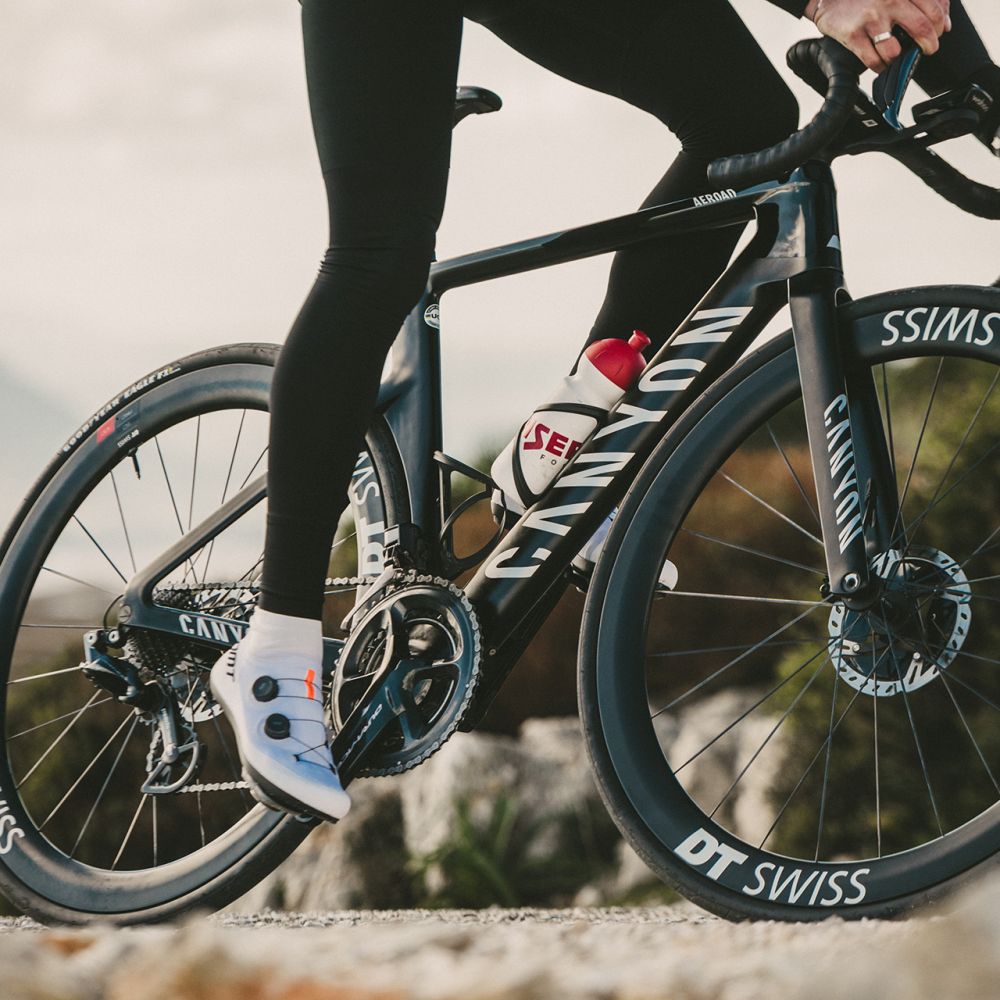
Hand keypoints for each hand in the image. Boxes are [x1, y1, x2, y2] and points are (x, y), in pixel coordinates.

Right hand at [804, 0, 951, 71]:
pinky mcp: (853, 35)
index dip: (940, 26)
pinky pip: (873, 61)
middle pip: (923, 29)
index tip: (938, 33)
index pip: (935, 9)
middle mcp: (890, 0)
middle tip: (927, 50)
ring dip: (898, 59)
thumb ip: (921, 1)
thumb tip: (945, 24)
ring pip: (896, 51)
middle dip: (929, 45)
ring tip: (896, 56)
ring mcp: (871, 18)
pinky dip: (879, 66)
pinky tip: (880, 62)